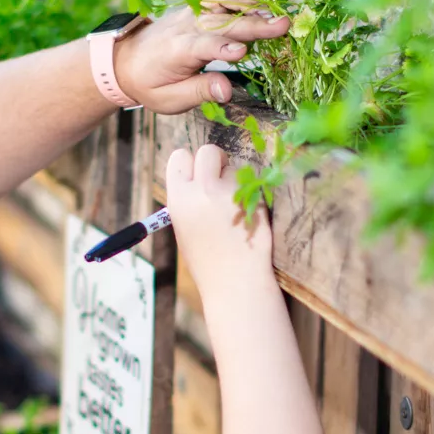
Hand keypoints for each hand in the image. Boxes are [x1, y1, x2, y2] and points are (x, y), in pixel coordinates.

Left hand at [116, 0, 288, 114]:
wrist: (126, 61)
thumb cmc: (150, 84)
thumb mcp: (169, 99)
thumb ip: (199, 92)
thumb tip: (227, 91)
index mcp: (179, 51)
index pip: (204, 47)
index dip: (223, 48)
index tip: (243, 52)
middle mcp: (187, 26)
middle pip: (223, 22)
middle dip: (253, 24)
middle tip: (282, 26)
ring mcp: (192, 13)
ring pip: (224, 1)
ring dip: (251, 4)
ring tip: (276, 11)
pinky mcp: (197, 6)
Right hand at [166, 144, 273, 299]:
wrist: (234, 282)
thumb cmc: (207, 262)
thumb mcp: (184, 229)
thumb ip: (189, 200)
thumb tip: (199, 177)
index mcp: (178, 200)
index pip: (179, 157)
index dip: (190, 163)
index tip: (198, 176)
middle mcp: (202, 191)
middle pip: (208, 150)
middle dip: (216, 161)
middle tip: (221, 180)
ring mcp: (229, 194)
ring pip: (235, 167)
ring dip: (237, 180)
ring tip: (237, 208)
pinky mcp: (254, 199)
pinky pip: (253, 183)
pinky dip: (253, 194)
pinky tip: (250, 217)